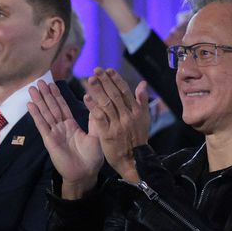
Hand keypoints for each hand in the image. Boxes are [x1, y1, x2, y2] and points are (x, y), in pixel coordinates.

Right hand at [28, 80, 102, 197]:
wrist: (85, 174)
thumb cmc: (92, 157)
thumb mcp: (97, 134)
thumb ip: (94, 119)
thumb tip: (93, 102)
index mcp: (71, 125)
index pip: (62, 106)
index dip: (57, 95)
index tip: (51, 84)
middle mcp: (61, 127)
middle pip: (51, 107)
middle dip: (45, 94)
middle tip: (39, 81)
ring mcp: (54, 133)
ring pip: (45, 113)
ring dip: (39, 101)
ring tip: (32, 88)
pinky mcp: (49, 140)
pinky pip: (42, 125)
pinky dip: (36, 115)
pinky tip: (30, 105)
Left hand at [84, 69, 148, 183]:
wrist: (134, 160)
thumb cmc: (138, 139)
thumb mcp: (144, 119)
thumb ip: (142, 100)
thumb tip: (143, 83)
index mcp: (136, 111)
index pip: (125, 91)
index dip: (116, 79)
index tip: (108, 70)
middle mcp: (127, 116)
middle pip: (115, 95)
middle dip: (105, 81)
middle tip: (96, 70)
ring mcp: (118, 125)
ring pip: (107, 104)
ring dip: (98, 90)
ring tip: (90, 80)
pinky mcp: (108, 134)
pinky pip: (100, 118)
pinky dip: (93, 107)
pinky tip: (86, 98)